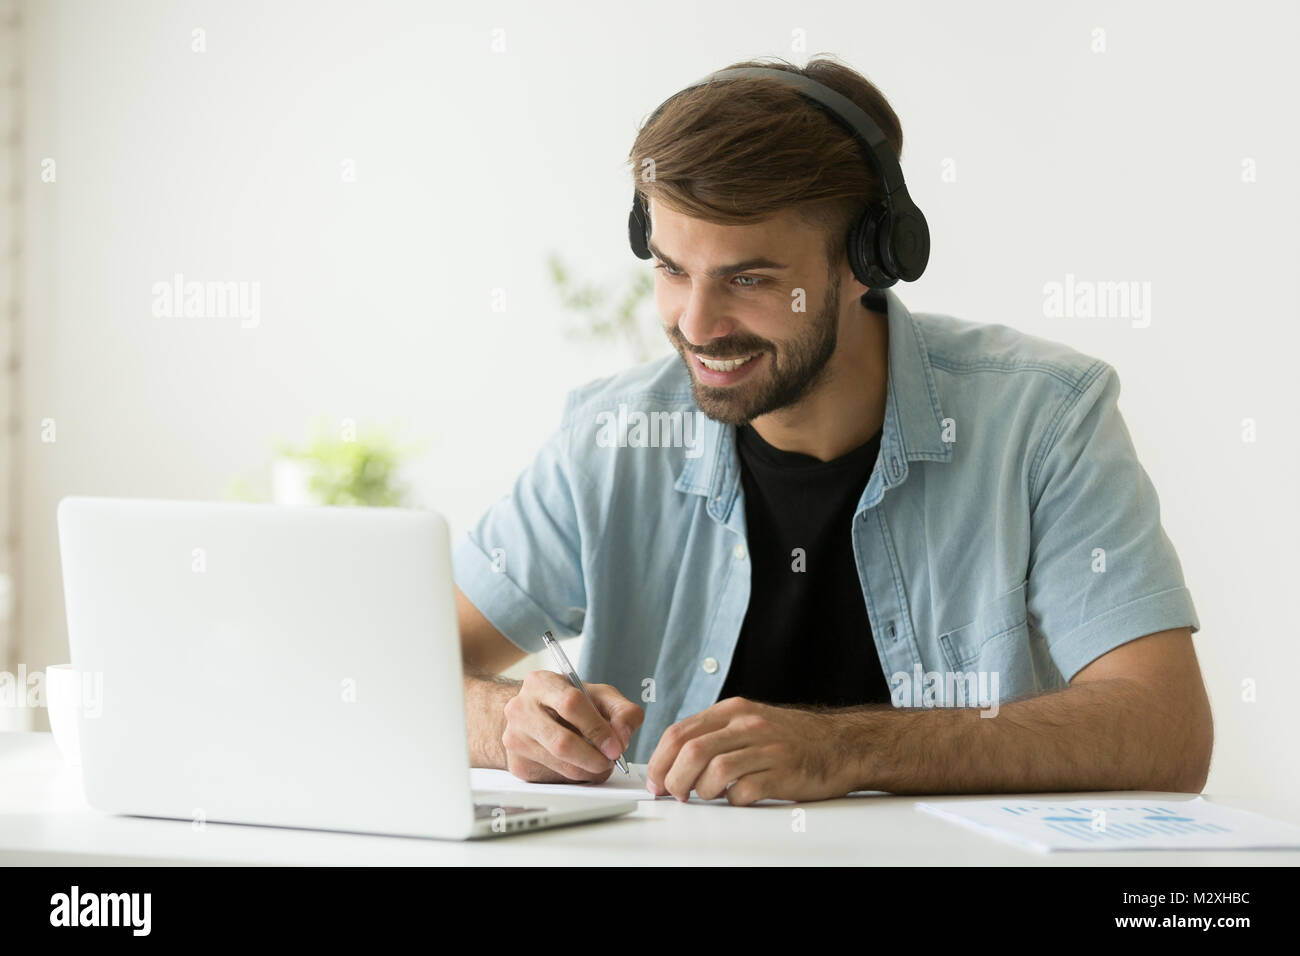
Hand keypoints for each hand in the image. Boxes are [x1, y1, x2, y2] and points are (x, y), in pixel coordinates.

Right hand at [501, 670, 643, 782]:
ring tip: (600, 762)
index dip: (597, 728)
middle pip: (562, 742)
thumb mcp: (599, 696)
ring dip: (588, 770)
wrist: (533, 715)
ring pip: (560, 764)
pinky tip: (581, 765)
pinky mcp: (517, 764)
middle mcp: (521, 709)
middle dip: (594, 757)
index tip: (616, 745)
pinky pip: (554, 778)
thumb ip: (622, 711)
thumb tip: (622, 737)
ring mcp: (515, 738)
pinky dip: (576, 777)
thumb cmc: (568, 703)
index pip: (571, 704)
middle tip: (611, 761)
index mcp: (541, 683)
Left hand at [645, 697, 857, 804]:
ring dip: (701, 791)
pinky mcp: (783, 773)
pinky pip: (744, 791)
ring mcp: (766, 748)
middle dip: (673, 779)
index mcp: (733, 710)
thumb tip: (672, 759)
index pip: (680, 731)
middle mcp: (747, 725)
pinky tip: (737, 798)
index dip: (659, 760)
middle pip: (691, 751)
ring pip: (713, 771)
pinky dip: (732, 800)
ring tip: (707, 795)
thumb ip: (714, 733)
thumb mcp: (749, 720)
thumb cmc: (791, 737)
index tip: (654, 780)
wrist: (841, 744)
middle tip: (674, 794)